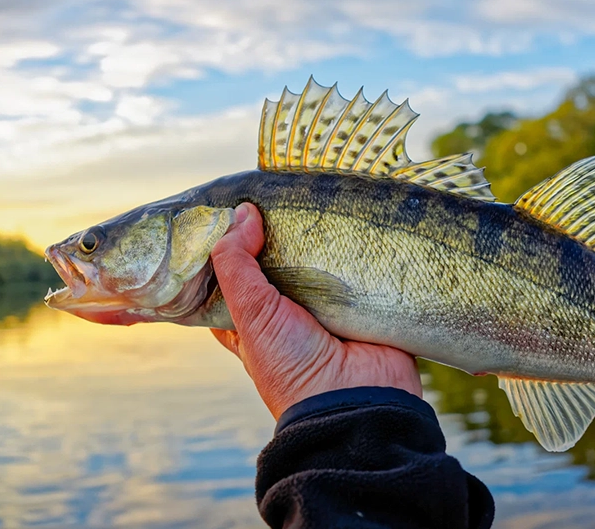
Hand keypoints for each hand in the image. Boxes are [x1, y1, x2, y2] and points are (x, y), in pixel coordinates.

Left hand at [209, 203, 422, 419]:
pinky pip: (359, 265)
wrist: (358, 399)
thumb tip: (243, 213)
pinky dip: (357, 246)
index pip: (234, 276)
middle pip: (279, 260)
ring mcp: (330, 306)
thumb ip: (236, 264)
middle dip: (279, 232)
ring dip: (320, 236)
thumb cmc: (292, 367)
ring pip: (319, 259)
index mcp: (254, 320)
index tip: (230, 206)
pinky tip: (353, 216)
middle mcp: (290, 311)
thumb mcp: (251, 314)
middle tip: (279, 193)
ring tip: (316, 197)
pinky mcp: (365, 302)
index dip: (229, 245)